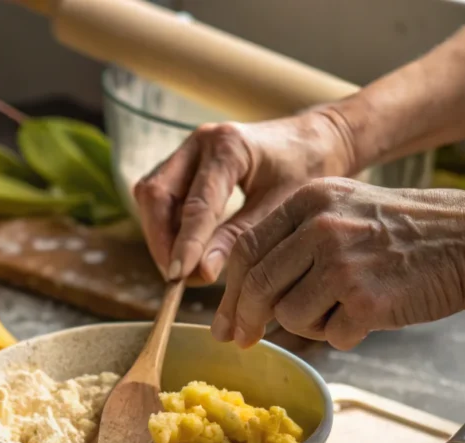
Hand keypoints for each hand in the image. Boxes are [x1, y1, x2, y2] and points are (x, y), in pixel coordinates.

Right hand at [133, 109, 354, 284]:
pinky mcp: (181, 164)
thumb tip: (200, 273)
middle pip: (156, 194)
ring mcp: (186, 150)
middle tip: (177, 278)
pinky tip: (186, 250)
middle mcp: (200, 142)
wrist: (312, 141)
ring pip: (151, 196)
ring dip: (160, 235)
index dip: (184, 244)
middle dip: (161, 240)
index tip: (178, 277)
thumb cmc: (305, 170)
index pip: (196, 203)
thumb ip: (238, 238)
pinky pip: (160, 199)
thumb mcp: (279, 208)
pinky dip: (167, 227)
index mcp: (229, 146)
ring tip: (182, 269)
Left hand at [212, 178, 464, 349]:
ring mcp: (342, 263)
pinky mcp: (366, 299)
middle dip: (247, 320)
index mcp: (310, 200)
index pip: (248, 249)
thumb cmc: (407, 232)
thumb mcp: (344, 209)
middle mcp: (321, 226)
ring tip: (342, 308)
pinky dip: (344, 336)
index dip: (232, 290)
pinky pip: (330, 336)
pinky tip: (369, 316)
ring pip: (289, 315)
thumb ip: (293, 239)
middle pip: (258, 286)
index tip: (226, 318)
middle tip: (245, 341)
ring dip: (309, 325)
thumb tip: (243, 291)